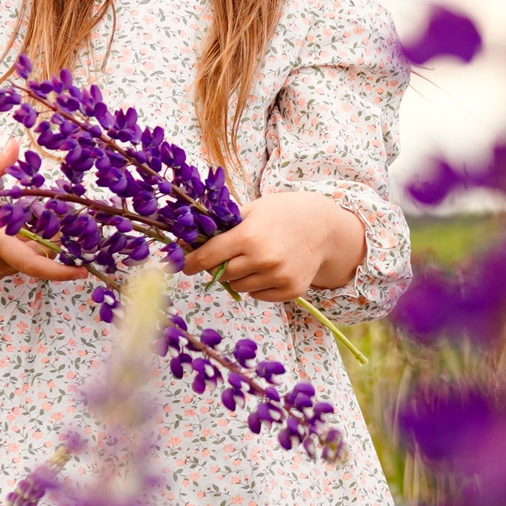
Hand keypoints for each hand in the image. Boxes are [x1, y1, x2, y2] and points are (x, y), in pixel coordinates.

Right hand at [0, 143, 87, 285]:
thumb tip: (14, 143)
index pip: (36, 265)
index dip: (62, 270)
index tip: (84, 271)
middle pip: (34, 257)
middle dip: (48, 243)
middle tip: (61, 225)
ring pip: (20, 262)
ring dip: (29, 246)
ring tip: (29, 223)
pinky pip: (5, 265)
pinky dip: (13, 251)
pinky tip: (5, 232)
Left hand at [181, 191, 365, 303]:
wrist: (323, 226)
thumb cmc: (283, 213)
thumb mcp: (253, 210)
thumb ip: (224, 226)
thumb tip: (189, 242)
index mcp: (248, 236)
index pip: (207, 257)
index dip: (191, 263)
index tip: (182, 265)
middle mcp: (263, 259)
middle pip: (223, 274)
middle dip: (221, 266)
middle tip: (232, 255)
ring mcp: (278, 277)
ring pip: (239, 287)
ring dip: (240, 276)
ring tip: (256, 259)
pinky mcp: (290, 290)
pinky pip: (258, 296)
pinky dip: (258, 286)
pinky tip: (271, 269)